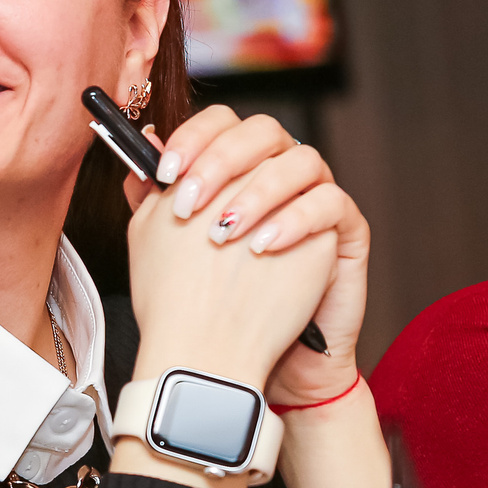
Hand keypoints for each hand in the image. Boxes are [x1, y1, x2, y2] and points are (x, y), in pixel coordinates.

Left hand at [123, 105, 365, 407]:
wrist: (242, 363)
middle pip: (264, 131)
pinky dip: (296, 219)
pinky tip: (263, 245)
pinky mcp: (345, 230)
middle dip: (221, 159)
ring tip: (226, 230)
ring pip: (302, 160)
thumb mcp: (169, 247)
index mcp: (239, 170)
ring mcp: (316, 197)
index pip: (223, 124)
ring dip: (258, 190)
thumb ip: (157, 197)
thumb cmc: (210, 304)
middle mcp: (279, 175)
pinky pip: (333, 203)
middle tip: (191, 200)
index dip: (194, 137)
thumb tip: (143, 146)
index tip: (165, 171)